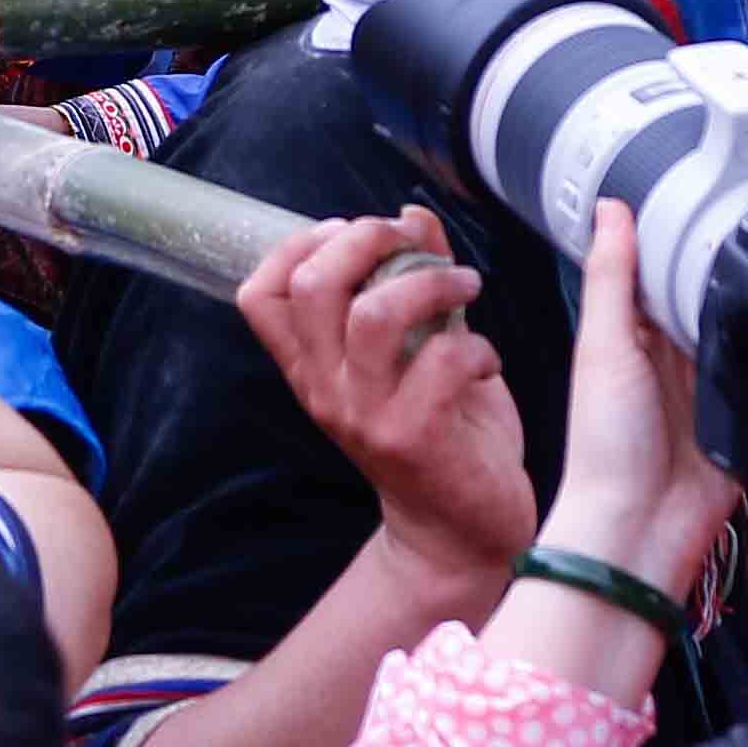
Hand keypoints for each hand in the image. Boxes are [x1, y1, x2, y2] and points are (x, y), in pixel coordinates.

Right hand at [235, 208, 527, 579]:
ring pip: (372, 315)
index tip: (350, 232)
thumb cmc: (441, 432)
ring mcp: (365, 415)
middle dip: (366, 238)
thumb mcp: (417, 352)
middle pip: (311, 286)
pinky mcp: (413, 438)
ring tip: (464, 287)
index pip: (259, 295)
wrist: (459, 533)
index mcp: (313, 369)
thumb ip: (411, 283)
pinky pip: (442, 361)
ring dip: (430, 282)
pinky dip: (478, 346)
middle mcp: (326, 390)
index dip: (298, 245)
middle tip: (412, 242)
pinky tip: (489, 360)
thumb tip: (414, 214)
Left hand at [538, 198, 741, 598]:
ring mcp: (712, 394)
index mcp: (638, 336)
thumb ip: (612, 279)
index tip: (715, 191)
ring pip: (745, 338)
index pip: (665, 272)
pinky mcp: (744, 427)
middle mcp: (676, 361)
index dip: (686, 237)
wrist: (638, 531)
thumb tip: (611, 208)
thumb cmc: (605, 447)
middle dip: (734, 274)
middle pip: (711, 302)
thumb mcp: (604, 348)